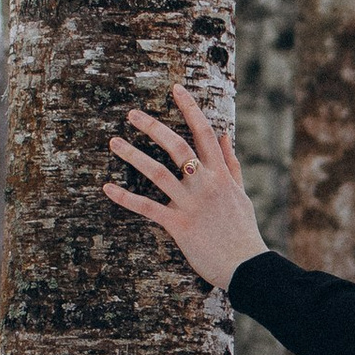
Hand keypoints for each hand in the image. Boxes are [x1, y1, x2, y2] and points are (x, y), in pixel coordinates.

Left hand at [105, 83, 263, 290]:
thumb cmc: (243, 231)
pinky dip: (126, 198)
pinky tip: (107, 187)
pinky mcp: (179, 225)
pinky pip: (147, 208)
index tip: (175, 89)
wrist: (246, 265)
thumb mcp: (240, 193)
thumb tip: (225, 135)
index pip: (204, 133)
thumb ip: (231, 164)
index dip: (189, 109)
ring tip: (114, 141)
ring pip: (157, 172)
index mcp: (221, 174)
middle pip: (177, 146)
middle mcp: (205, 184)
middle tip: (132, 113)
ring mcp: (191, 204)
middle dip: (153, 127)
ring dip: (133, 155)